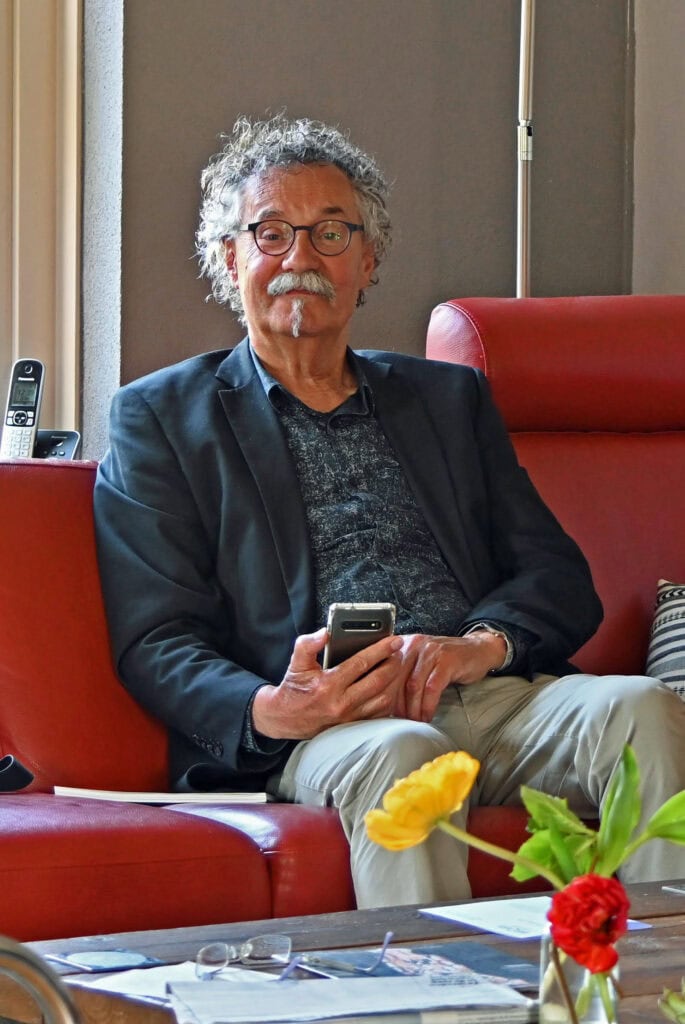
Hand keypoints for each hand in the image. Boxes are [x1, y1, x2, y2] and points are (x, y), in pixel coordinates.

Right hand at [251, 628, 405, 739]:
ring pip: (383, 699)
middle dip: (393, 664)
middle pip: (378, 681)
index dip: (381, 650)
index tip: (394, 640)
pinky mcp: (353, 725)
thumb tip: (325, 633)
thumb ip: (308, 644)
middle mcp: (341, 703)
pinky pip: (379, 713)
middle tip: (399, 652)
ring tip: (396, 667)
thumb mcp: (296, 662)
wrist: (284, 718)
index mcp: (328, 685)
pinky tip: (389, 685)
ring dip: (394, 681)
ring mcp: (349, 717)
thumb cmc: (294, 688)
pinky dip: (388, 698)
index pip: (361, 663)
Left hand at [393, 630, 507, 722]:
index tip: (384, 712)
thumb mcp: (421, 663)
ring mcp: (431, 651)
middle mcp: (414, 644)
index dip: (384, 694)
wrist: (477, 650)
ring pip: (414, 686)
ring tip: (414, 722)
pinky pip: (432, 688)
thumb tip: (386, 702)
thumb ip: (403, 675)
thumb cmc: (447, 661)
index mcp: (404, 645)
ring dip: (413, 708)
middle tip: (398, 721)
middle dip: (397, 704)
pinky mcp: (446, 661)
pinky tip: (428, 715)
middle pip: (397, 679)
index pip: (386, 672)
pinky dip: (428, 705)